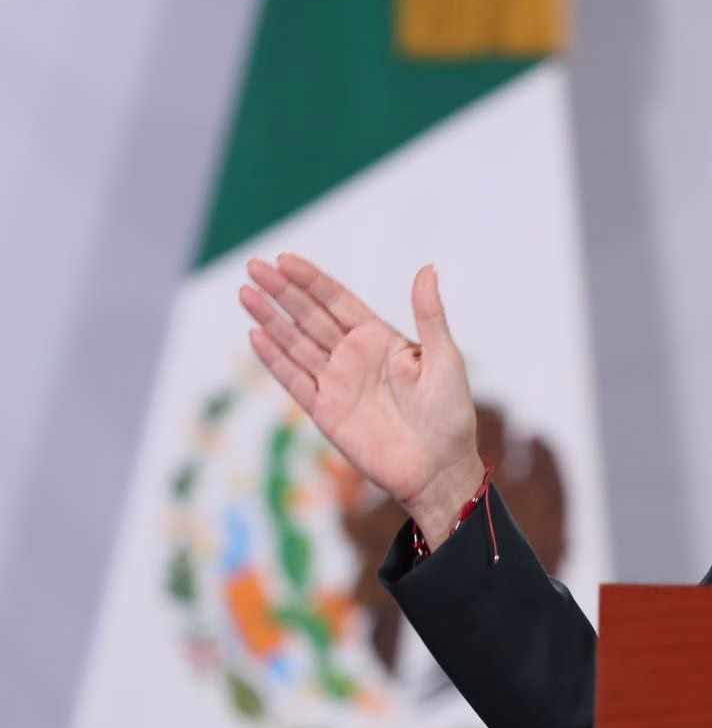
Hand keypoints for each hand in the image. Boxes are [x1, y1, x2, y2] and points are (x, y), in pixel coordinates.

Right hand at [239, 253, 483, 542]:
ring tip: (246, 293)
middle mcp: (354, 357)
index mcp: (381, 339)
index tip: (285, 260)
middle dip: (282, 291)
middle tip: (253, 266)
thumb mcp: (445, 357)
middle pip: (310, 316)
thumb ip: (430, 314)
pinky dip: (275, 360)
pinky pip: (295, 380)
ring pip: (296, 344)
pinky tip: (255, 335)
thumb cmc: (450, 412)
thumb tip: (427, 268)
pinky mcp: (326, 412)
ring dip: (271, 319)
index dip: (312, 281)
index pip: (338, 301)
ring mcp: (337, 383)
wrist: (440, 467)